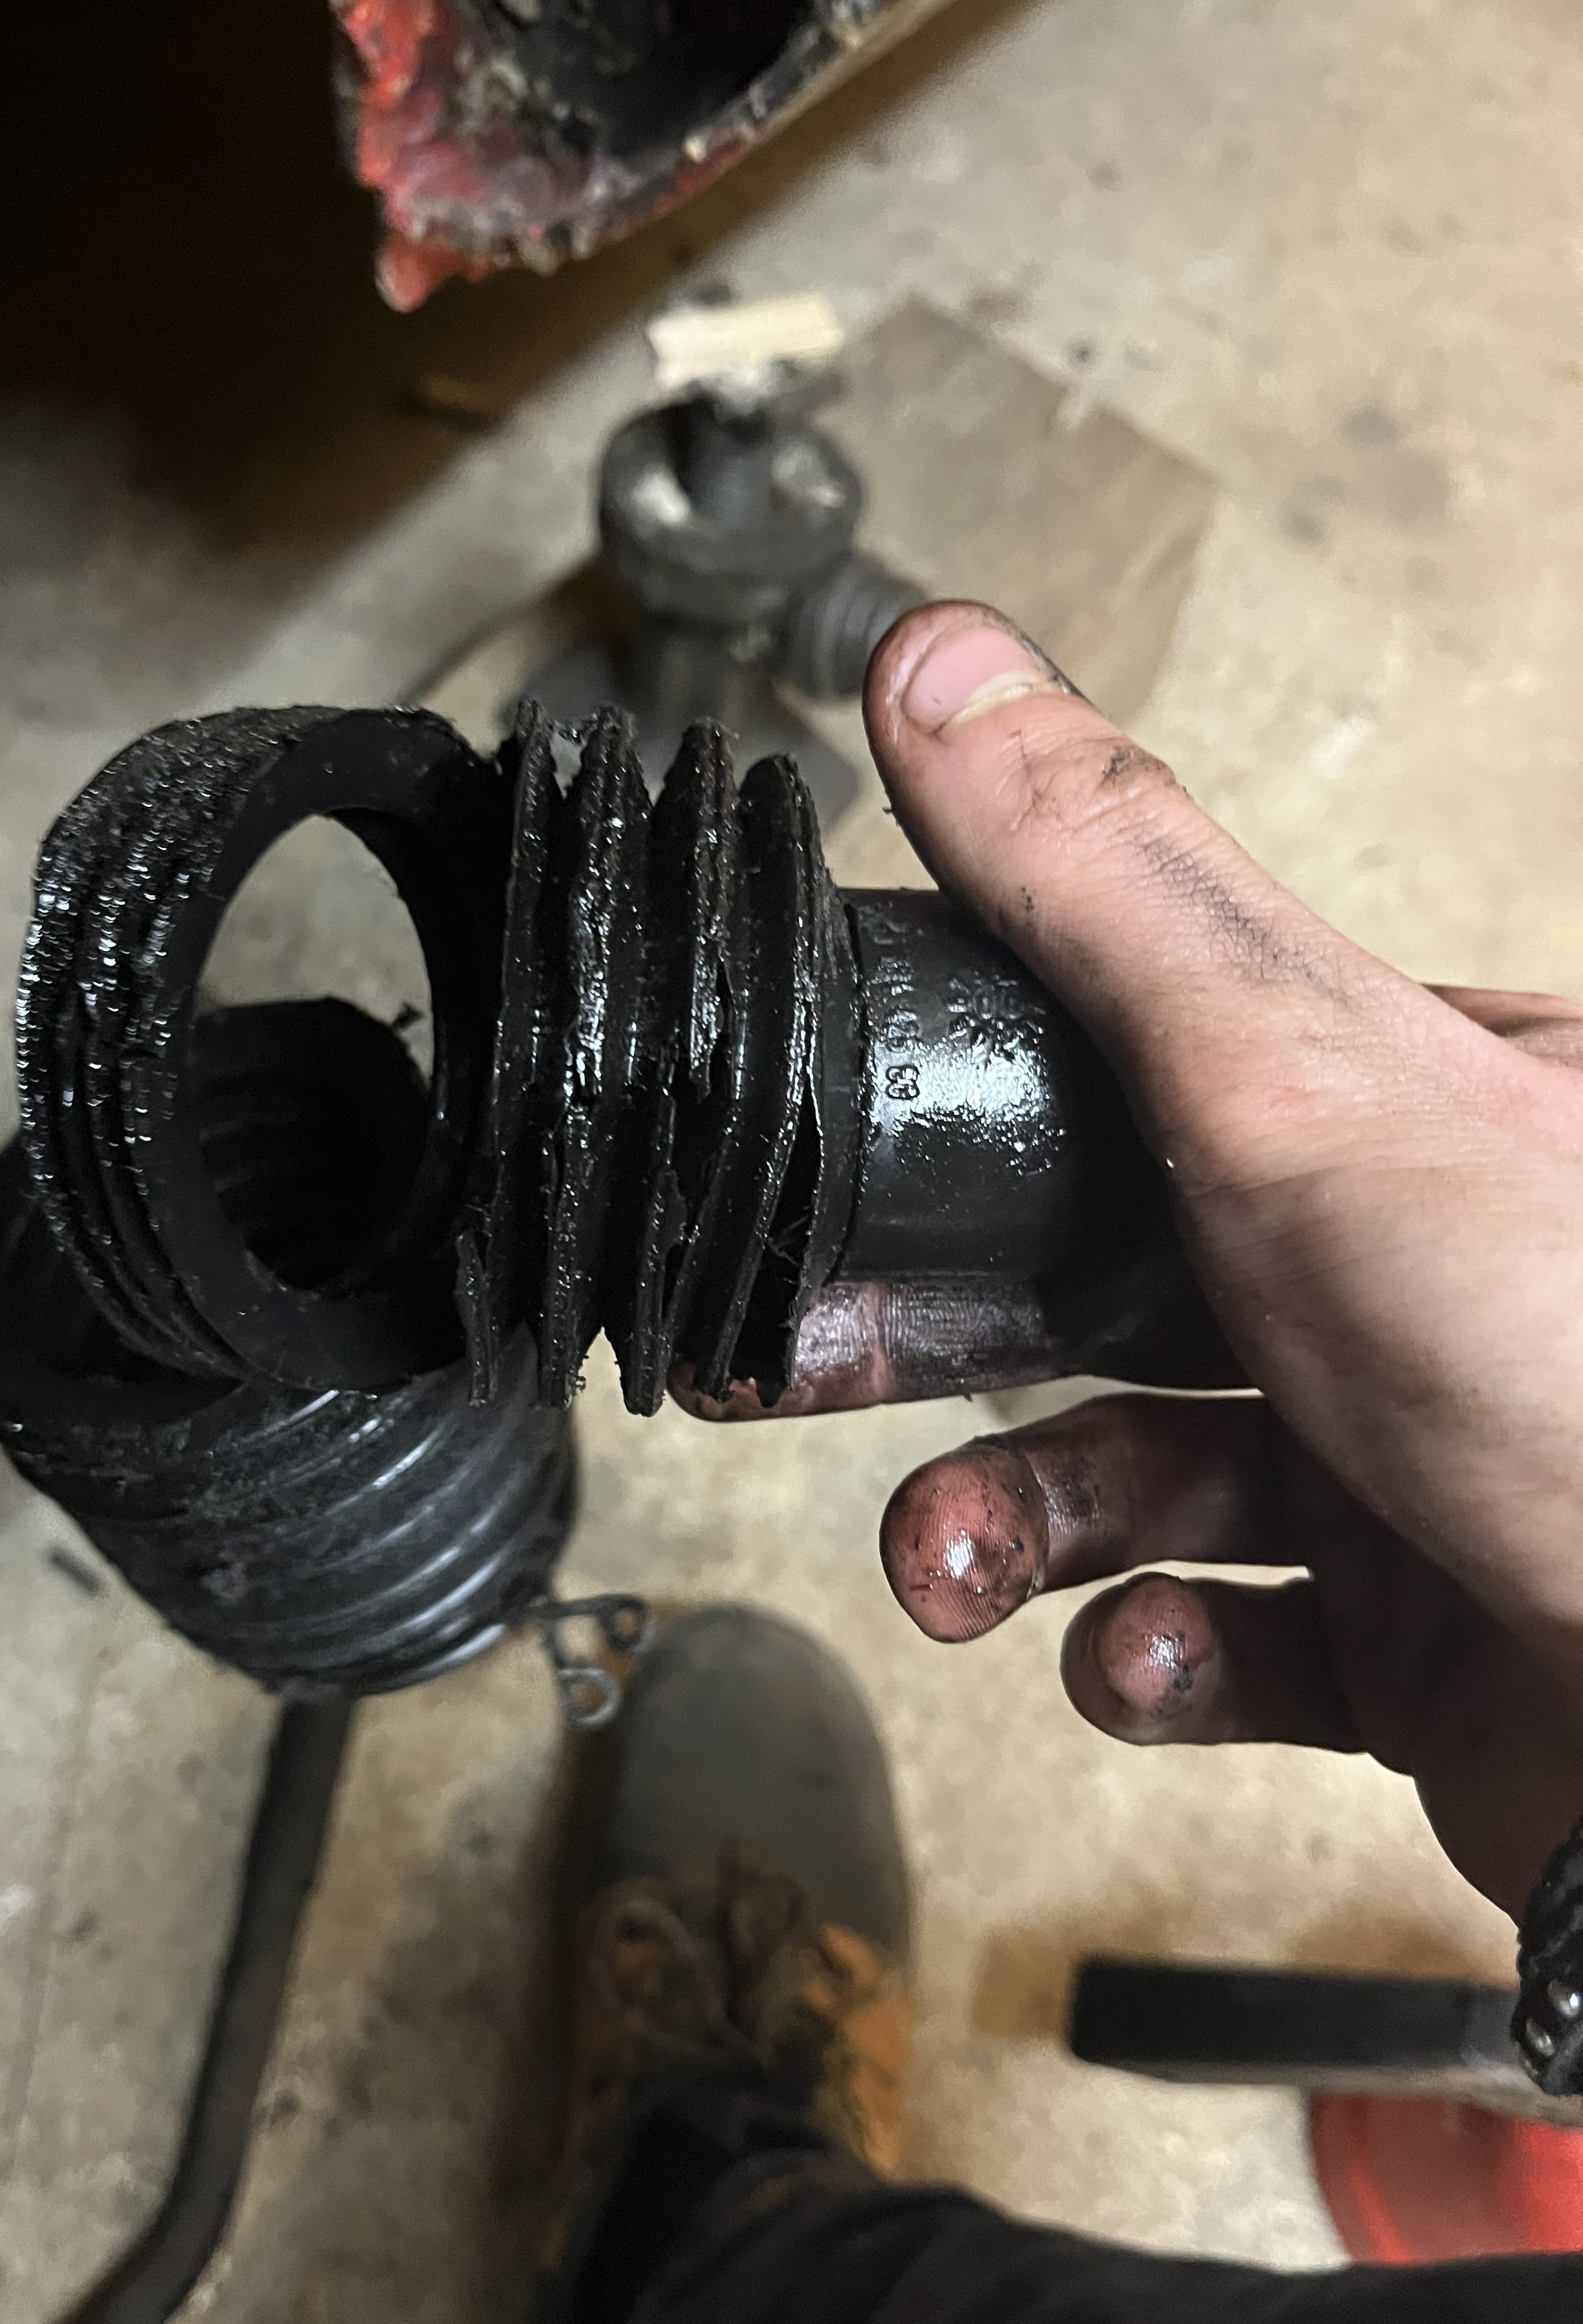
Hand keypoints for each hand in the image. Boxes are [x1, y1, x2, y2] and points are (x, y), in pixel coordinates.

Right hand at [746, 603, 1582, 1918]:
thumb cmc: (1574, 1379)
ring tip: (961, 1565)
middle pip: (1107, 1291)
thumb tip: (946, 669)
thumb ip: (1110, 888)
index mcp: (1403, 1114)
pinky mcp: (1407, 1642)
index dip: (971, 1123)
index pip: (1140, 1074)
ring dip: (1014, 1526)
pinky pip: (1220, 1641)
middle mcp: (1410, 1280)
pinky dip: (1149, 1654)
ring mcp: (1407, 1465)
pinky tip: (1144, 1651)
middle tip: (816, 1368)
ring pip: (1138, 1480)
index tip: (846, 1170)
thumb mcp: (1304, 1079)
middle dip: (949, 1355)